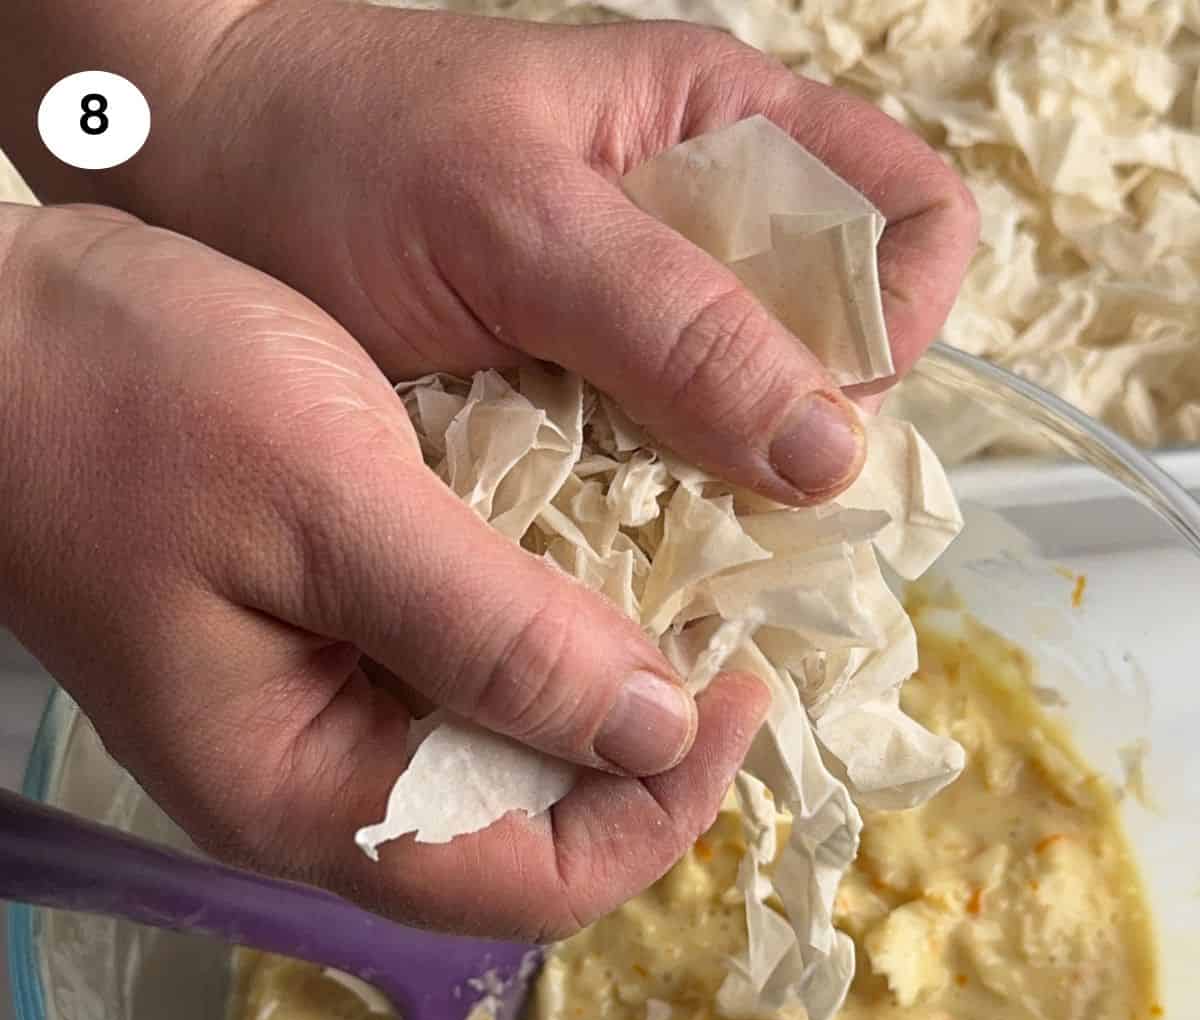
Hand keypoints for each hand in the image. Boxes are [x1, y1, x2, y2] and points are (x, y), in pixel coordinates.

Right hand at [0, 204, 766, 937]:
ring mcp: (312, 723)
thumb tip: (657, 732)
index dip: (664, 810)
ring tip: (675, 595)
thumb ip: (491, 633)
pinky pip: (458, 684)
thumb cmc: (126, 398)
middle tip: (724, 634)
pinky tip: (583, 560)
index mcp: (303, 794)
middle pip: (528, 835)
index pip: (532, 884)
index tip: (741, 691)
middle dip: (644, 756)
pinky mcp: (315, 653)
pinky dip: (538, 637)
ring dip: (599, 692)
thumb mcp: (327, 498)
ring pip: (502, 762)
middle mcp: (314, 789)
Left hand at [100, 4, 978, 501]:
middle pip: (847, 355)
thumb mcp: (516, 223)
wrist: (196, 178)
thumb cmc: (345, 153)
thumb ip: (676, 325)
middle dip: (813, 445)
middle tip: (721, 514)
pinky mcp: (587, 411)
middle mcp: (712, 237)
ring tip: (655, 549)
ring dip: (730, 508)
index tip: (815, 418)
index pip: (911, 229)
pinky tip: (600, 553)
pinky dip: (651, 527)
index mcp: (734, 134)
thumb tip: (834, 453)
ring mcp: (650, 334)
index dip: (893, 328)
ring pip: (759, 437)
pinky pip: (666, 482)